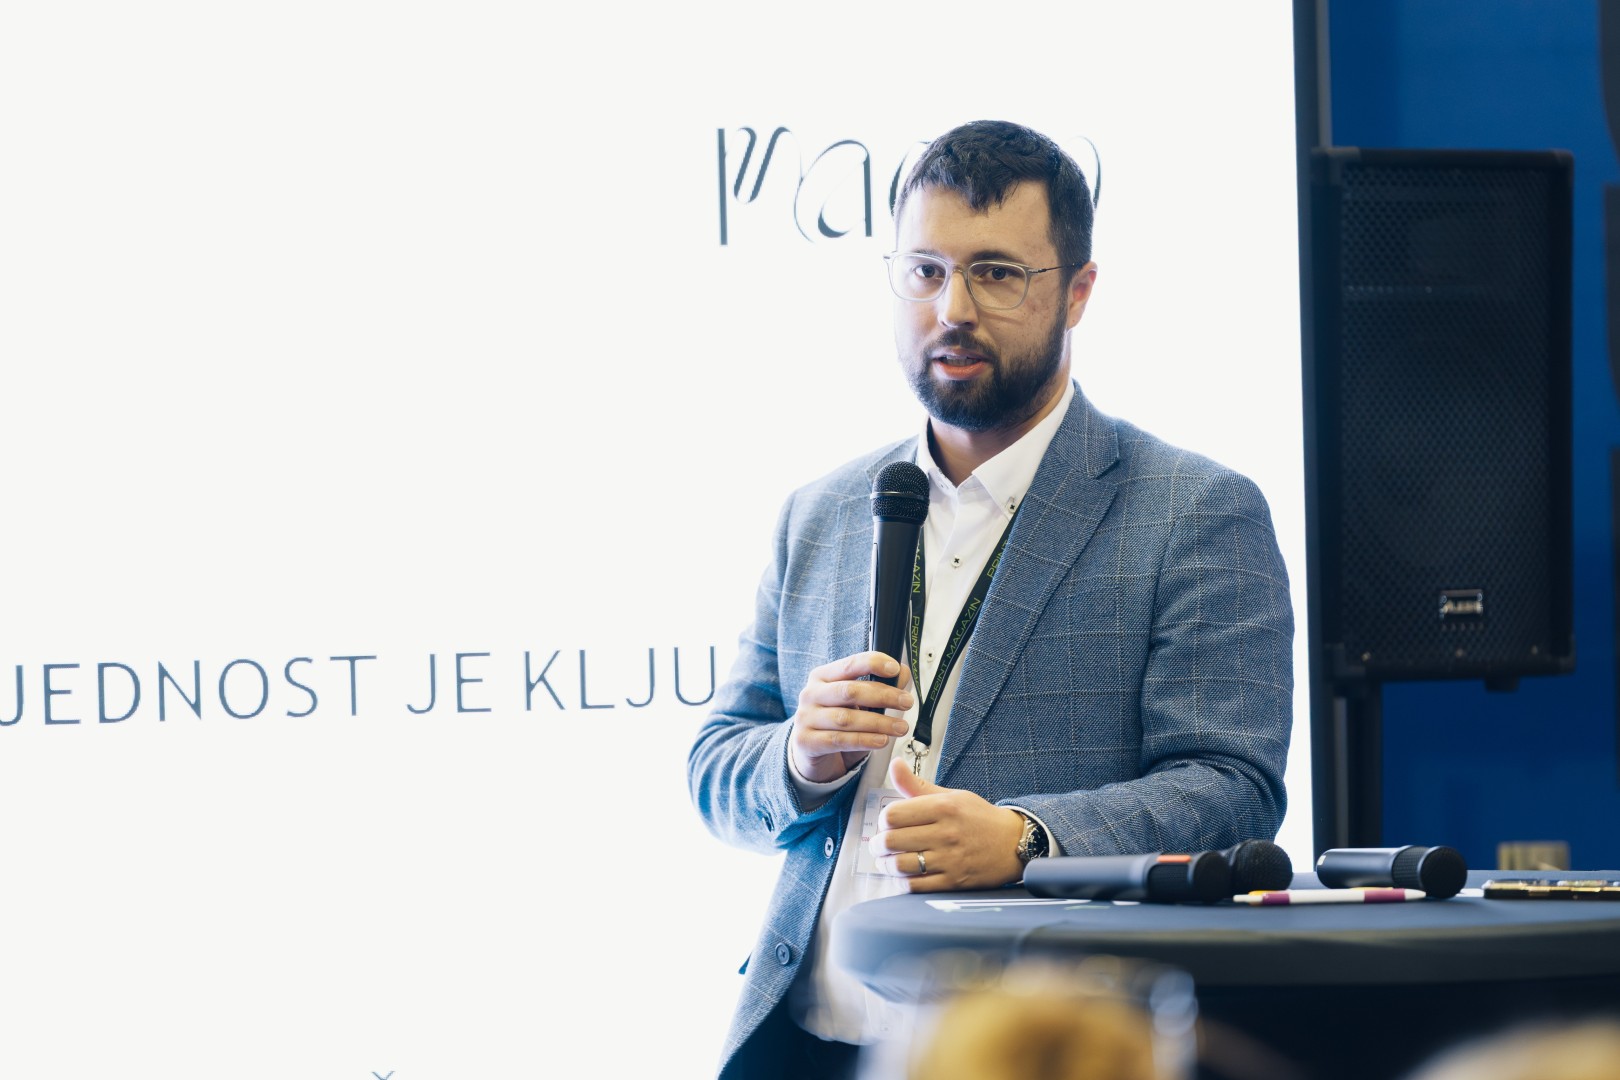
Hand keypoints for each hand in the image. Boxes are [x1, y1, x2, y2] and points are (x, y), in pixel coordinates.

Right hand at [789, 652, 914, 783]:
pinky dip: (864, 740)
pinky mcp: (806, 741)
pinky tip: (882, 740)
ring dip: (879, 722)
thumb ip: (880, 686)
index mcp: (822, 676)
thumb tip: (903, 673)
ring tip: (901, 727)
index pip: (849, 664)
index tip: (895, 669)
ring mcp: (805, 718)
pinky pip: (839, 740)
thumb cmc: (838, 722)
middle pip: (849, 691)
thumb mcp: (859, 703)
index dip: (873, 663)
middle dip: (883, 696)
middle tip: (907, 702)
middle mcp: (810, 694)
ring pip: (846, 718)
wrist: (814, 753)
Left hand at [868, 756, 1026, 891]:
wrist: (1013, 844)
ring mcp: (950, 860)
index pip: (893, 815)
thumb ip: (917, 784)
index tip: (886, 824)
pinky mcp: (953, 882)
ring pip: (900, 866)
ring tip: (887, 861)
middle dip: (878, 845)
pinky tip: (903, 875)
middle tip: (879, 845)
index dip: (882, 821)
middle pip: (891, 841)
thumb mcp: (951, 795)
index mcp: (944, 807)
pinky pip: (915, 887)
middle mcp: (946, 833)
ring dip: (886, 865)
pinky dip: (901, 883)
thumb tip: (895, 764)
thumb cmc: (977, 818)